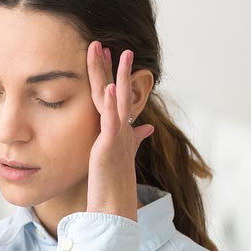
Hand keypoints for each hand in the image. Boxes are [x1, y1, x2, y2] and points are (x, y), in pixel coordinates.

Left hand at [84, 42, 154, 219]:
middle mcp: (120, 129)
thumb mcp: (124, 155)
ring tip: (112, 53)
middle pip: (114, 91)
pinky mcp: (109, 146)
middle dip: (110, 67)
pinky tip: (107, 87)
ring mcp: (116, 136)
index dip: (110, 75)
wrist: (114, 206)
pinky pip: (110, 121)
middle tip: (104, 43)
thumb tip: (146, 128)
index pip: (113, 96)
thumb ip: (135, 139)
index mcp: (120, 128)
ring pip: (115, 100)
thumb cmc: (114, 184)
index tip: (107, 54)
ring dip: (114, 76)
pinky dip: (109, 104)